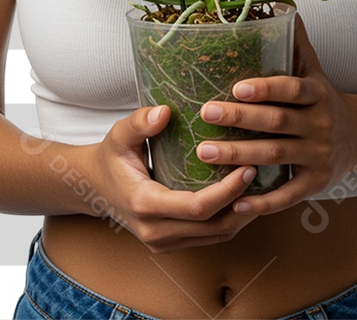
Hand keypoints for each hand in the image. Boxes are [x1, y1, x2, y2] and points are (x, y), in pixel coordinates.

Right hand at [76, 103, 260, 253]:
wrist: (93, 187)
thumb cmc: (111, 156)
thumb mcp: (119, 134)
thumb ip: (140, 122)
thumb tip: (164, 112)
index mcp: (145, 205)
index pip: (196, 208)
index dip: (227, 191)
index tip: (248, 167)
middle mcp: (155, 232)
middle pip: (213, 228)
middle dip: (243, 204)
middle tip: (262, 172)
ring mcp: (163, 243)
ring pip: (215, 238)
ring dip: (242, 216)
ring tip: (261, 186)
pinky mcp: (170, 244)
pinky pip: (208, 238)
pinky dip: (230, 221)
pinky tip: (244, 198)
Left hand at [193, 12, 356, 215]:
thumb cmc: (323, 99)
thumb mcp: (315, 70)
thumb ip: (297, 43)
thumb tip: (282, 5)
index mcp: (317, 94)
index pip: (291, 89)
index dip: (265, 88)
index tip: (236, 88)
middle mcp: (320, 125)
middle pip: (276, 123)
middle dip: (239, 120)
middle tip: (205, 115)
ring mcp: (319, 156)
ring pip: (275, 156)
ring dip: (239, 156)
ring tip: (205, 153)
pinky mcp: (316, 184)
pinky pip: (287, 195)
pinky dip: (262, 201)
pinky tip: (235, 202)